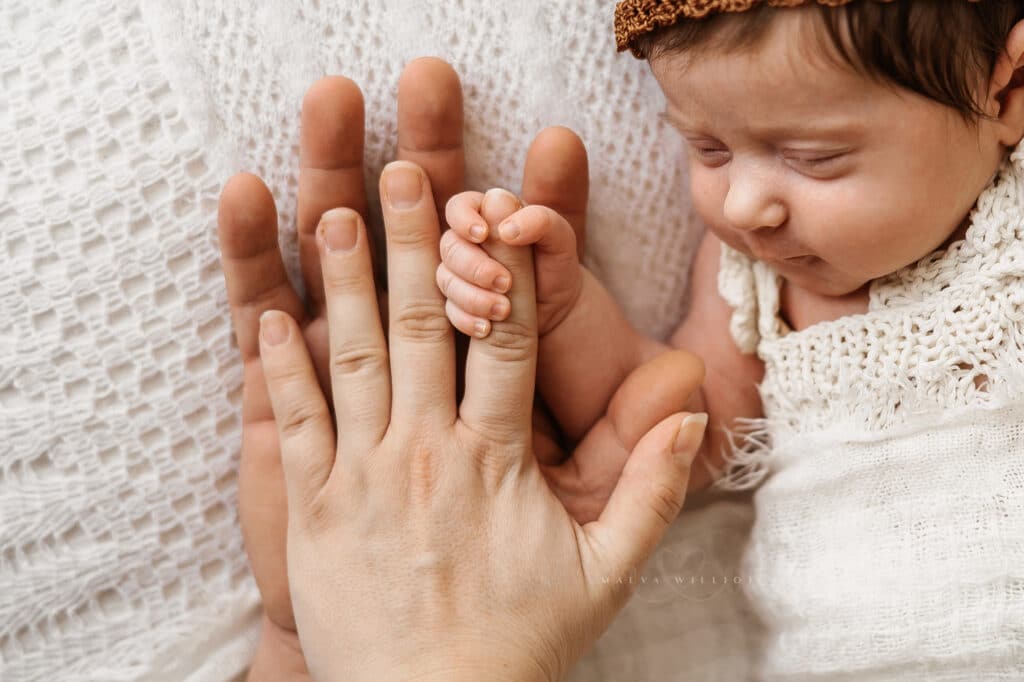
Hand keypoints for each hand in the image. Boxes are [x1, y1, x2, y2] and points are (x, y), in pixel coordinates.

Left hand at [258, 158, 707, 680]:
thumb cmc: (517, 647)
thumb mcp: (604, 576)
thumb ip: (650, 494)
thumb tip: (689, 418)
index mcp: (496, 460)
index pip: (504, 340)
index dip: (504, 267)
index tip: (500, 205)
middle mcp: (426, 453)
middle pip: (423, 326)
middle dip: (416, 241)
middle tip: (407, 169)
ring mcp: (363, 476)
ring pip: (354, 358)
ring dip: (346, 281)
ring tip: (337, 213)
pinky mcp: (314, 507)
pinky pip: (296, 423)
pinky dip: (282, 366)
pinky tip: (274, 314)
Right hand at [438, 188, 583, 338]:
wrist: (557, 306)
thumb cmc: (556, 263)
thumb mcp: (560, 238)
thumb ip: (539, 221)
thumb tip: (506, 229)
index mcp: (487, 215)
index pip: (459, 207)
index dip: (464, 219)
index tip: (483, 235)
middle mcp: (466, 242)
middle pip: (449, 246)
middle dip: (475, 267)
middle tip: (505, 283)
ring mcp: (457, 273)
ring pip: (446, 279)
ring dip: (473, 296)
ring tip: (504, 310)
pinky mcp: (456, 302)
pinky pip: (449, 310)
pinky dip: (467, 319)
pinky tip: (486, 327)